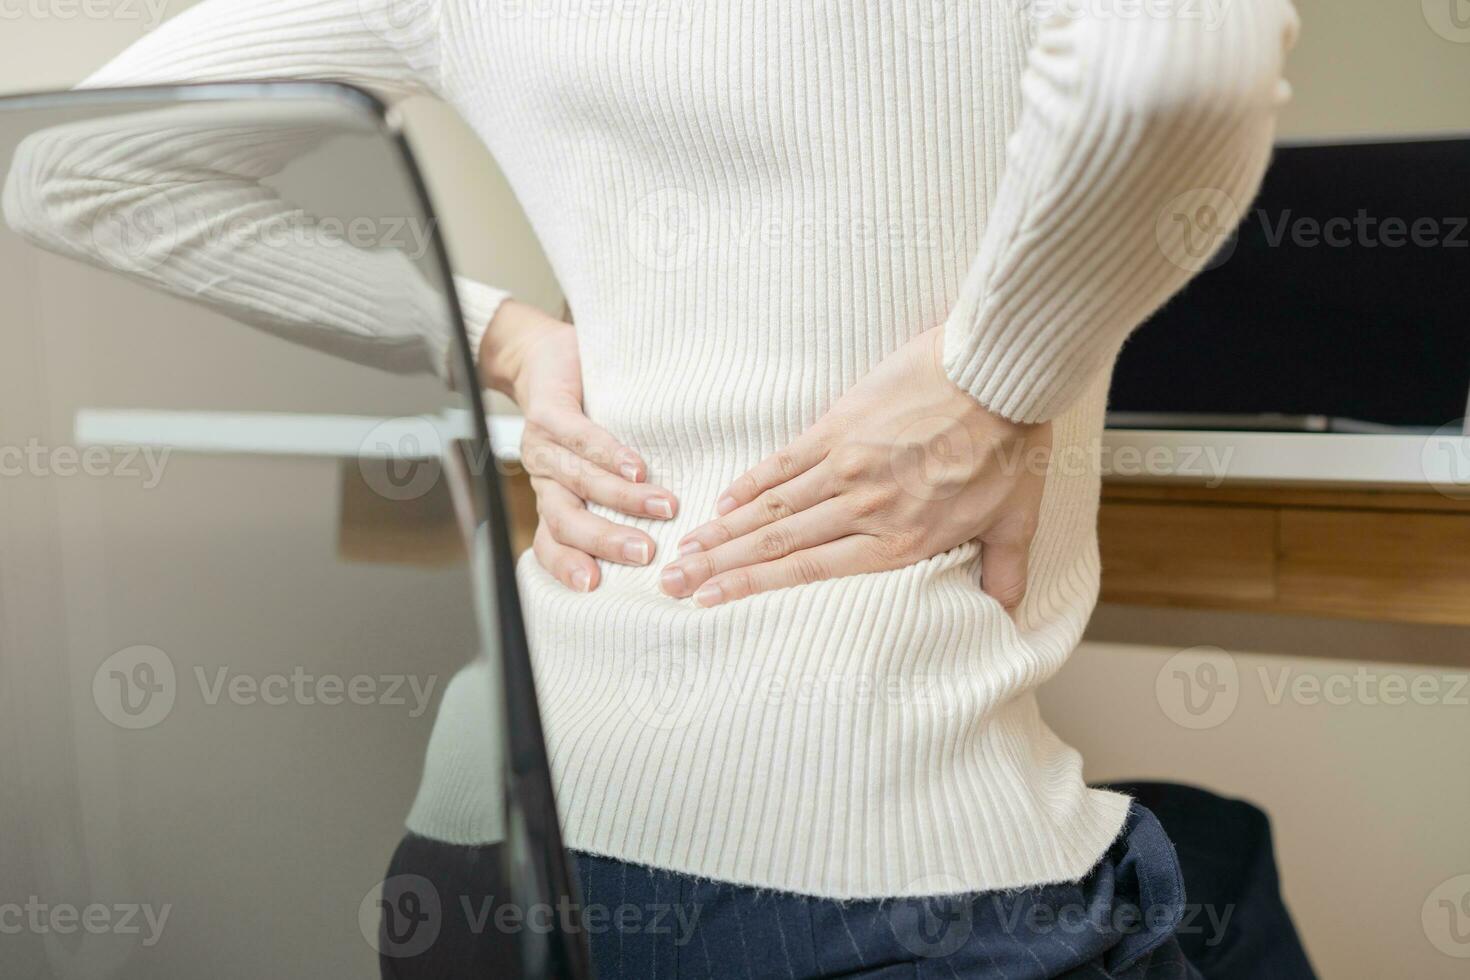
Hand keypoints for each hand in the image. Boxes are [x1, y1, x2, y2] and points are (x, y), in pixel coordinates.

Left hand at [487, 301, 677, 591]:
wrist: (541, 355)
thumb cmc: (582, 414)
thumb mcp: (595, 463)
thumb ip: (621, 496)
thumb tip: (676, 533)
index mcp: (553, 498)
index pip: (551, 543)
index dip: (567, 565)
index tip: (595, 586)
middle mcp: (543, 478)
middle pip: (565, 521)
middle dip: (605, 540)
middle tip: (645, 554)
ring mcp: (542, 445)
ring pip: (579, 481)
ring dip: (622, 498)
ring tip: (666, 507)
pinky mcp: (546, 411)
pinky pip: (578, 437)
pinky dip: (609, 454)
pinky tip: (636, 466)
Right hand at [659, 326, 1050, 610]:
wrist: (997, 376)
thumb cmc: (1013, 448)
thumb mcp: (1016, 520)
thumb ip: (1004, 572)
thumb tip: (1006, 614)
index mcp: (899, 541)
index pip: (810, 572)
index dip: (754, 588)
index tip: (713, 602)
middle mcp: (862, 509)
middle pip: (776, 544)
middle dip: (718, 567)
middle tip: (673, 584)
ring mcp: (846, 466)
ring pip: (771, 508)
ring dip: (722, 531)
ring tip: (683, 549)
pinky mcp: (840, 425)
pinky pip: (784, 461)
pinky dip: (750, 483)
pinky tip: (722, 502)